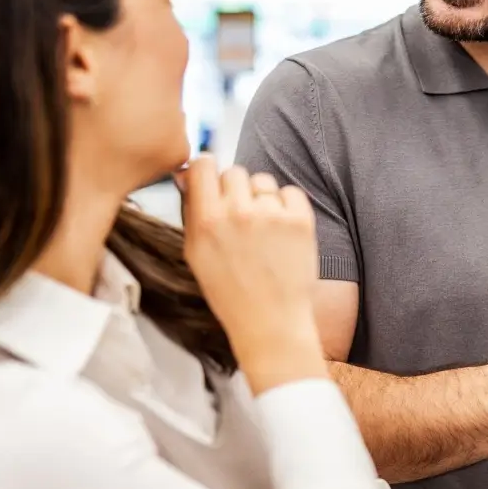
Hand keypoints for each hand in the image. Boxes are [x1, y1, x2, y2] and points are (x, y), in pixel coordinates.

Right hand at [176, 156, 324, 393]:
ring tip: (263, 230)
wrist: (270, 323)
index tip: (212, 181)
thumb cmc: (231, 293)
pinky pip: (291, 192)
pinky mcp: (300, 221)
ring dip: (261, 198)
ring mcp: (271, 215)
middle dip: (235, 189)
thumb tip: (188, 174)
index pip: (203, 165)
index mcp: (207, 221)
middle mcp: (238, 213)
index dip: (207, 171)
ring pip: (263, 181)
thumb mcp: (196, 255)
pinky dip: (287, 206)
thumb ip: (191, 212)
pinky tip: (282, 232)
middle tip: (240, 218)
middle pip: (234, 171)